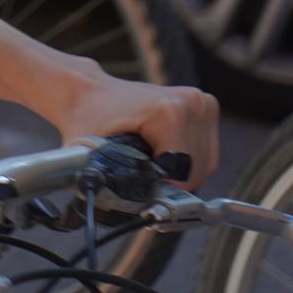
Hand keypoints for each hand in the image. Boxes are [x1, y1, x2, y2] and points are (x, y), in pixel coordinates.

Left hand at [47, 64, 220, 188]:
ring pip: (204, 164)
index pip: (183, 174)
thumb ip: (101, 176)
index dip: (161, 189)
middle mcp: (192, 104)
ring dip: (180, 174)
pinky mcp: (204, 106)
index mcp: (169, 113)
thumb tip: (108, 203)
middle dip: (171, 183)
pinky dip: (186, 160)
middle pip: (196, 171)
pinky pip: (205, 151)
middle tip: (142, 180)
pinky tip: (162, 156)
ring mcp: (201, 103)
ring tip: (151, 166)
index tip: (140, 191)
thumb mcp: (87, 148)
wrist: (89, 89)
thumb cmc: (88, 115)